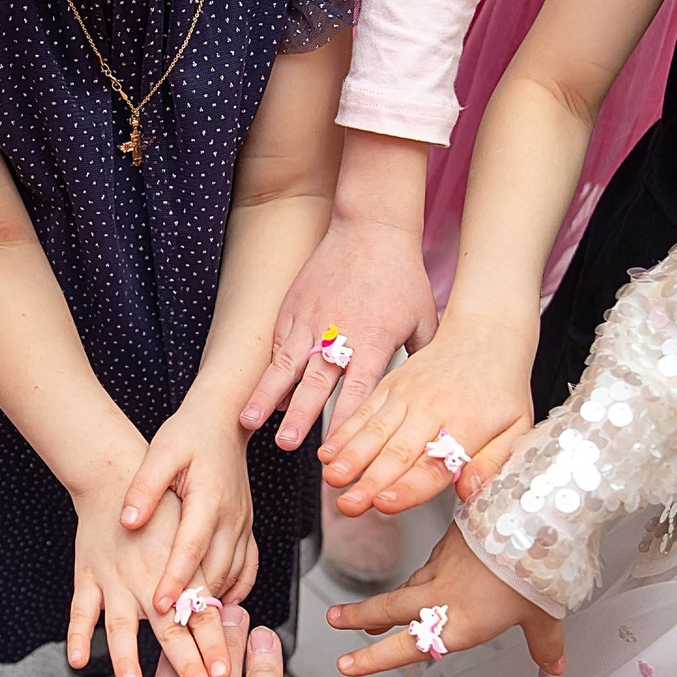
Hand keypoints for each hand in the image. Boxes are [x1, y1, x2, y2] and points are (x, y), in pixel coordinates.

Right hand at [71, 470, 238, 676]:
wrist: (116, 475)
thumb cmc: (161, 509)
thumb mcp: (193, 539)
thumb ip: (208, 578)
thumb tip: (229, 613)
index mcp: (178, 572)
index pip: (202, 616)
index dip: (214, 646)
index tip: (224, 676)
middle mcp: (148, 580)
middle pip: (171, 628)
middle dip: (186, 663)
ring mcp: (116, 580)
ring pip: (122, 625)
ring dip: (127, 657)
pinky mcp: (88, 577)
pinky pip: (80, 610)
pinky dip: (77, 634)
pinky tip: (78, 660)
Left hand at [120, 396, 259, 676]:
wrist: (225, 419)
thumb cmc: (189, 434)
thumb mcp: (161, 452)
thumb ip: (144, 487)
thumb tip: (128, 520)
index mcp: (209, 499)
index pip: (190, 547)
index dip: (176, 578)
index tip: (159, 605)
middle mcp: (231, 517)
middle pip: (215, 572)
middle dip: (201, 611)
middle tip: (188, 642)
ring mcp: (243, 525)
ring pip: (231, 575)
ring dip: (216, 606)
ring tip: (200, 638)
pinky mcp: (246, 528)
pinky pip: (246, 568)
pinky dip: (235, 590)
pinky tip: (220, 609)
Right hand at [239, 203, 436, 451]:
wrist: (371, 227)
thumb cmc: (402, 276)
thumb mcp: (423, 319)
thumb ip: (420, 359)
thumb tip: (428, 394)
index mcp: (373, 341)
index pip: (358, 390)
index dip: (346, 422)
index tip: (337, 449)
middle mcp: (337, 334)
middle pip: (316, 383)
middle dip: (301, 416)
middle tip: (287, 444)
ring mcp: (310, 320)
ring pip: (284, 366)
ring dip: (267, 397)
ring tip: (248, 422)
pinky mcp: (293, 308)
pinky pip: (279, 345)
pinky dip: (273, 372)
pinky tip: (267, 398)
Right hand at [318, 309, 534, 516]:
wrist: (485, 334)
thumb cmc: (500, 386)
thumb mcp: (517, 426)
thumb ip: (494, 462)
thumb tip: (471, 491)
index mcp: (464, 424)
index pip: (433, 464)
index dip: (407, 488)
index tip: (384, 503)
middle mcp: (431, 409)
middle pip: (396, 452)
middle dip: (369, 481)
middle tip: (350, 504)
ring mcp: (406, 396)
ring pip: (373, 432)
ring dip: (350, 458)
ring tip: (333, 479)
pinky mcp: (390, 386)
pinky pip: (362, 411)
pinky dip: (343, 433)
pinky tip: (328, 452)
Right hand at [331, 519, 564, 676]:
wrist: (532, 518)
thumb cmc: (537, 569)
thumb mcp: (544, 615)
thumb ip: (544, 644)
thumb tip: (554, 666)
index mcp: (461, 623)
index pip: (407, 646)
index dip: (374, 658)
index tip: (348, 665)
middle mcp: (443, 595)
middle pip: (390, 608)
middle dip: (358, 616)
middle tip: (336, 622)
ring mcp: (443, 564)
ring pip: (409, 585)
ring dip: (388, 599)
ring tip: (372, 612)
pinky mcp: (449, 539)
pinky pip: (431, 561)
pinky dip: (427, 573)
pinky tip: (433, 574)